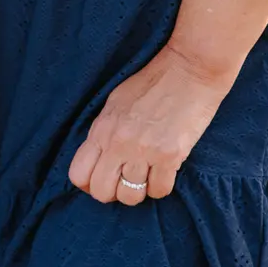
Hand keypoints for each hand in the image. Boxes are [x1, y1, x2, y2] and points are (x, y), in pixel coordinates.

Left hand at [67, 44, 232, 206]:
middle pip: (101, 191)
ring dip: (139, 190)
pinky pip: (159, 191)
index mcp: (102, 128)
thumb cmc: (153, 82)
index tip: (102, 177)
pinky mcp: (170, 156)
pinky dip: (161, 186)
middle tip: (125, 180)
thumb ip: (104, 131)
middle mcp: (118, 142)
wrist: (189, 69)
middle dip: (112, 192)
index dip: (88, 182)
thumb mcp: (116, 102)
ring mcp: (143, 151)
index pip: (78, 173)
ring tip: (146, 174)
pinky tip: (164, 170)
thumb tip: (99, 157)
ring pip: (130, 197)